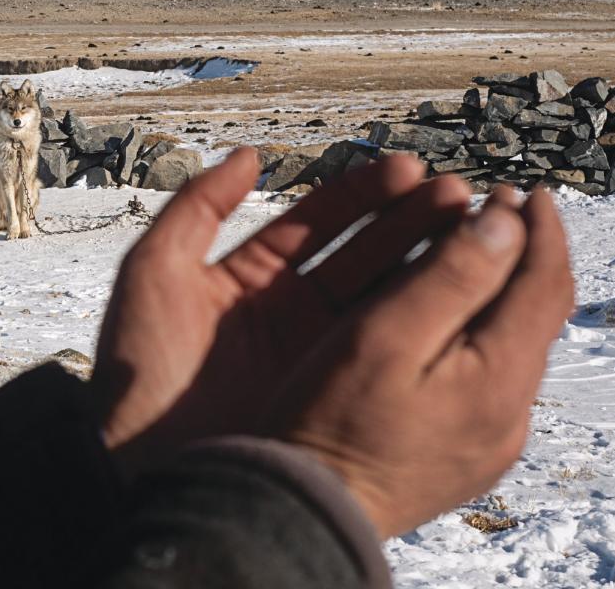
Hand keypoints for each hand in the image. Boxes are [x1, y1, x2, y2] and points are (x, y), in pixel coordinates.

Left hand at [93, 148, 469, 474]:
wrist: (141, 459)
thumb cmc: (139, 366)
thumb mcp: (155, 271)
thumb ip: (198, 207)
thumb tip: (248, 155)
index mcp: (251, 276)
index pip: (318, 221)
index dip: (364, 193)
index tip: (408, 170)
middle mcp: (291, 309)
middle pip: (362, 252)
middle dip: (410, 221)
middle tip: (458, 197)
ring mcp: (316, 353)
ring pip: (382, 297)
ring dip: (427, 263)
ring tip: (474, 230)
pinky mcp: (332, 395)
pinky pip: (384, 352)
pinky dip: (423, 321)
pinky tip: (462, 292)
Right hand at [280, 187, 573, 536]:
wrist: (306, 511)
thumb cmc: (330, 422)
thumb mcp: (382, 335)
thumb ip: (448, 276)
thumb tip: (505, 222)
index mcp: (498, 376)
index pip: (542, 283)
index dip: (534, 228)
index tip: (519, 190)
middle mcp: (510, 412)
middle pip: (537, 314)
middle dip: (525, 254)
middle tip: (504, 212)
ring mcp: (490, 438)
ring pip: (515, 346)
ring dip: (503, 293)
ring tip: (474, 257)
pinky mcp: (466, 454)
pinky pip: (492, 378)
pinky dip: (482, 333)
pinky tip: (453, 325)